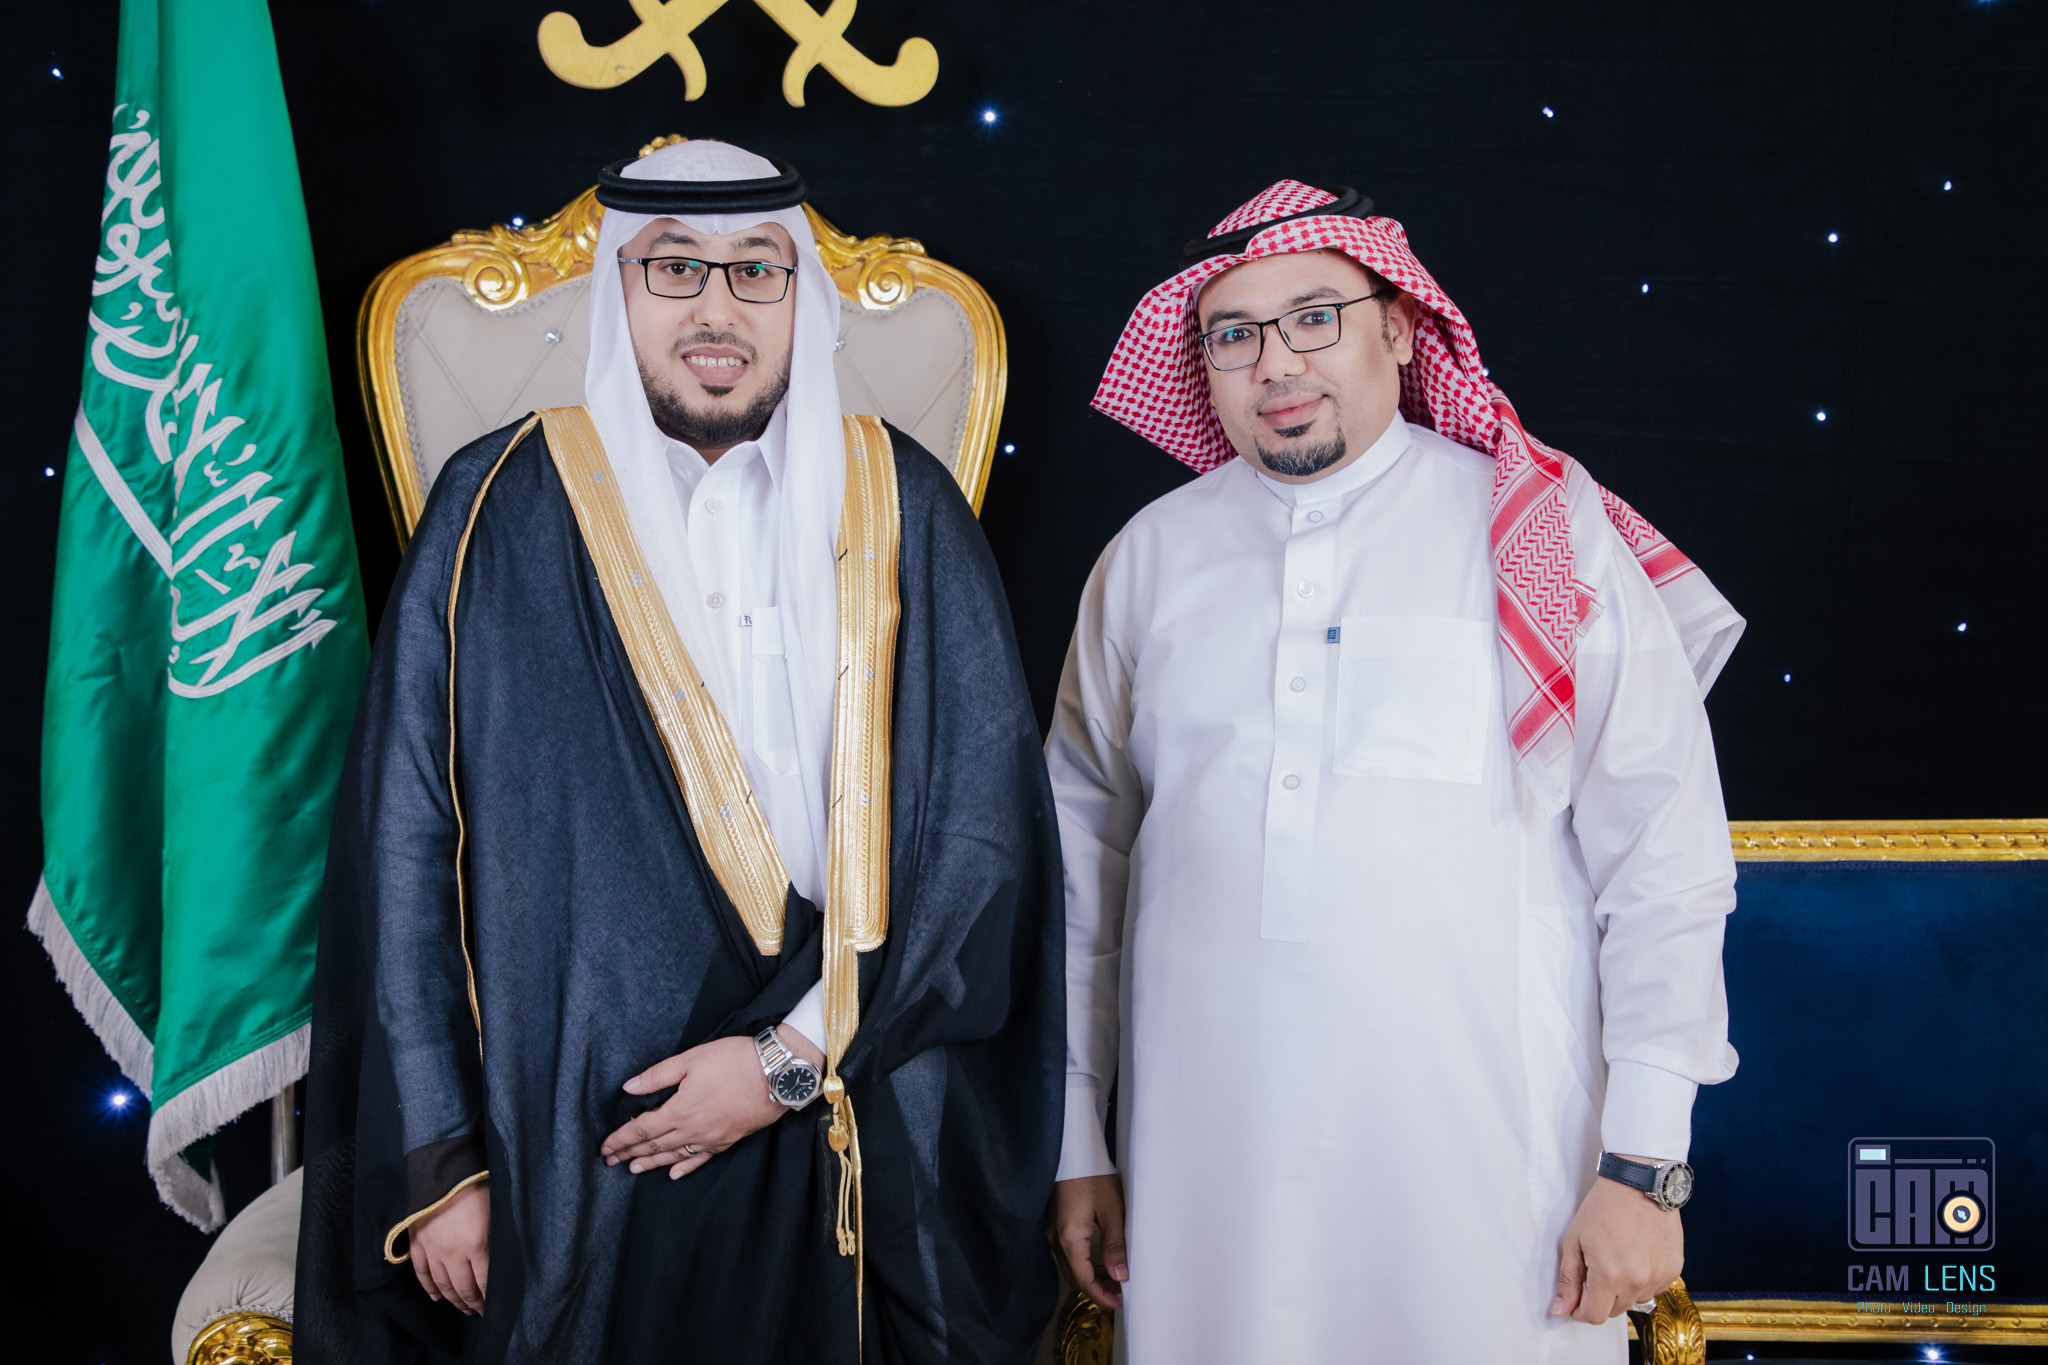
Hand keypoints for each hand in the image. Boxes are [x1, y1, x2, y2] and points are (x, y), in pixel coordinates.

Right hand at [409, 1180, 488, 1314]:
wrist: (442, 1169)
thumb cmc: (476, 1183)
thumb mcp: (496, 1210)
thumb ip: (497, 1237)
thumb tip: (502, 1259)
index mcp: (477, 1244)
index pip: (486, 1283)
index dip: (490, 1299)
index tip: (495, 1307)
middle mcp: (453, 1253)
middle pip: (463, 1288)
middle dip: (473, 1303)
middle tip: (480, 1312)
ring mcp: (432, 1250)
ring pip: (443, 1285)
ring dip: (454, 1300)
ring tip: (463, 1308)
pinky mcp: (417, 1244)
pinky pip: (422, 1273)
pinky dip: (429, 1288)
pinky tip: (436, 1297)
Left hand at [600, 1027, 824, 1179]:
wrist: (777, 1074)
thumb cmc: (734, 1061)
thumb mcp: (691, 1059)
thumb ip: (658, 1076)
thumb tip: (628, 1088)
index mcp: (679, 1110)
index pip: (641, 1129)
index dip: (621, 1138)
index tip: (604, 1148)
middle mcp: (692, 1131)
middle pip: (654, 1145)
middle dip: (630, 1152)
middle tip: (610, 1161)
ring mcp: (711, 1138)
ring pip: (674, 1156)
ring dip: (652, 1162)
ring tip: (634, 1168)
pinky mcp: (728, 1140)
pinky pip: (701, 1159)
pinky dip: (685, 1167)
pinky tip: (674, 1173)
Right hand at [1052, 1174, 1128, 1309]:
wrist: (1074, 1151)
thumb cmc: (1093, 1176)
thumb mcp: (1111, 1211)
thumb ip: (1115, 1245)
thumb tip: (1120, 1276)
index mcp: (1069, 1239)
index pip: (1083, 1280)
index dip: (1101, 1295)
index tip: (1120, 1302)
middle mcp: (1055, 1238)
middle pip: (1074, 1276)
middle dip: (1096, 1288)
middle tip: (1120, 1291)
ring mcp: (1052, 1230)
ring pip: (1069, 1265)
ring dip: (1090, 1275)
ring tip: (1114, 1277)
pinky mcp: (1054, 1222)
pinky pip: (1066, 1252)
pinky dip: (1082, 1262)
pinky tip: (1098, 1259)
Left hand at [1550, 1161, 1683, 1323]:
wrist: (1639, 1183)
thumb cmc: (1604, 1207)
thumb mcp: (1575, 1241)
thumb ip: (1568, 1280)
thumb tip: (1561, 1310)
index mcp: (1609, 1276)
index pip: (1594, 1316)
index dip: (1581, 1311)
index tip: (1576, 1301)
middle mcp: (1637, 1281)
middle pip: (1615, 1311)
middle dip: (1601, 1298)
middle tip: (1596, 1270)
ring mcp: (1659, 1277)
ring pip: (1635, 1300)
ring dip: (1624, 1288)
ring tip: (1618, 1257)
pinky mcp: (1674, 1270)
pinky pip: (1654, 1288)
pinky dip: (1643, 1279)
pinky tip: (1636, 1255)